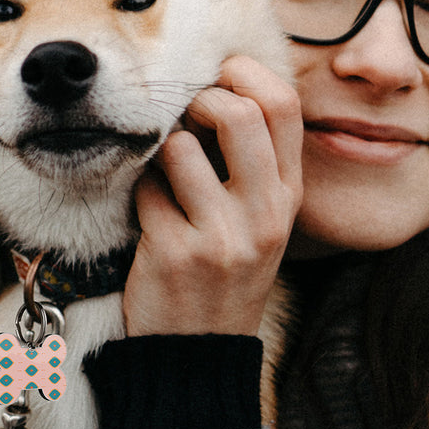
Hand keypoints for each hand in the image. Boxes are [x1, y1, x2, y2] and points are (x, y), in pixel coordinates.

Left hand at [123, 56, 302, 337]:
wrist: (201, 354)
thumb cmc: (225, 275)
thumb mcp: (261, 222)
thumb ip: (253, 164)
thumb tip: (217, 87)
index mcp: (289, 195)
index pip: (284, 104)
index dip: (243, 75)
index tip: (215, 80)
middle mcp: (265, 212)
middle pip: (238, 113)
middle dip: (198, 101)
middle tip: (182, 120)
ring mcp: (222, 235)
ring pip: (178, 147)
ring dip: (158, 153)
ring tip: (162, 177)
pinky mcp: (177, 253)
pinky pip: (145, 190)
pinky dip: (139, 195)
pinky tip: (148, 218)